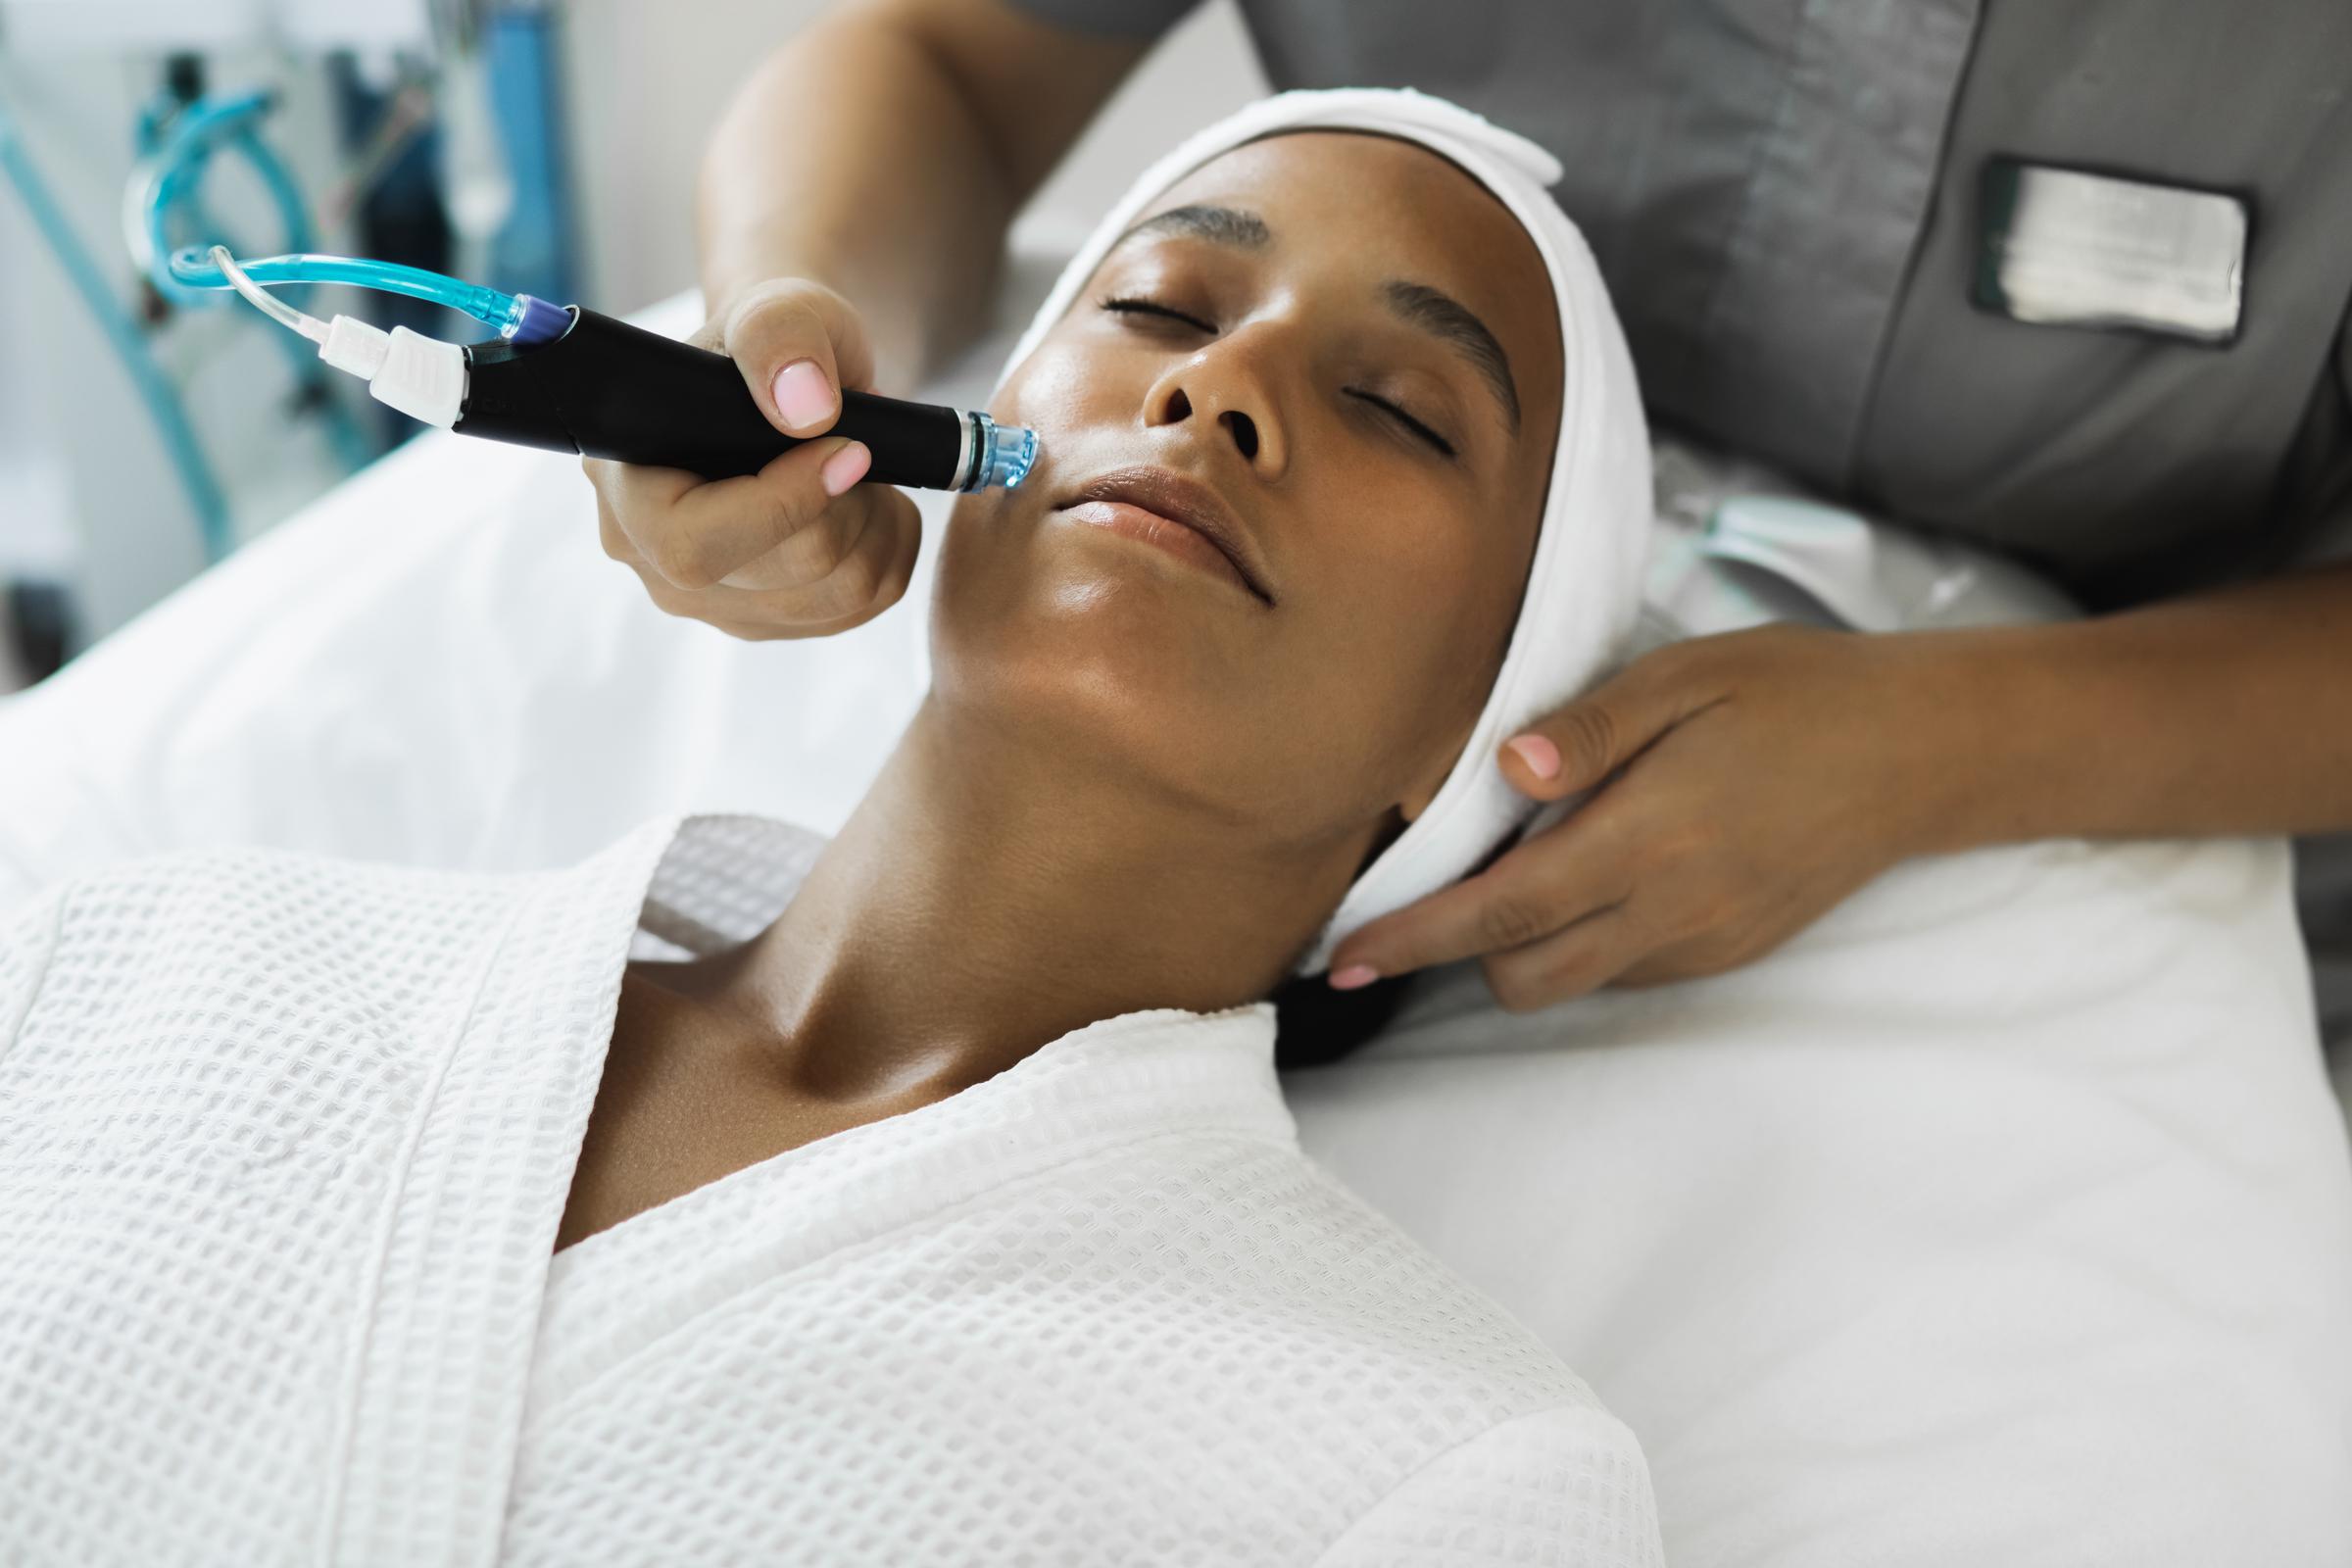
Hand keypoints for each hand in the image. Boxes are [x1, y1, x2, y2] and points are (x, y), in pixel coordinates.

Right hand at [585, 278, 921, 638]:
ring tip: (865, 469)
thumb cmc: (777, 345)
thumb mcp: (779, 309)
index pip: (692, 542)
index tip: (849, 449)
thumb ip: (780, 336)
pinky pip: (860, 611)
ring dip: (879, 526)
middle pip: (784, 572)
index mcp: (623, 480)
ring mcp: (708, 601)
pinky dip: (889, 553)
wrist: (797, 385)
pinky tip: (870, 506)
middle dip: (850, 505)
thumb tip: (803, 407)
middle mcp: (649, 556)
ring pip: (837, 596)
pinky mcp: (764, 621)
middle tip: (859, 446)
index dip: (784, 504)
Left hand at [1328, 624, 1963, 1008]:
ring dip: (1520, 947)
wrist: (1921, 750)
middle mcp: (1673, 912)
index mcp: (1648, 839)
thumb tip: (1503, 768)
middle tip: (1426, 885)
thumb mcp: (1685, 679)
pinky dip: (1582, 940)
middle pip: (1521, 972)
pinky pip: (1626, 971)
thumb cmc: (1797, 693)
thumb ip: (1588, 730)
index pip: (1500, 911)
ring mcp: (1705, 943)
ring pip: (1571, 981)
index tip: (1342, 953)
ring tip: (1514, 868)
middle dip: (1456, 947)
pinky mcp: (1730, 953)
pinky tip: (1591, 870)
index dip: (1412, 937)